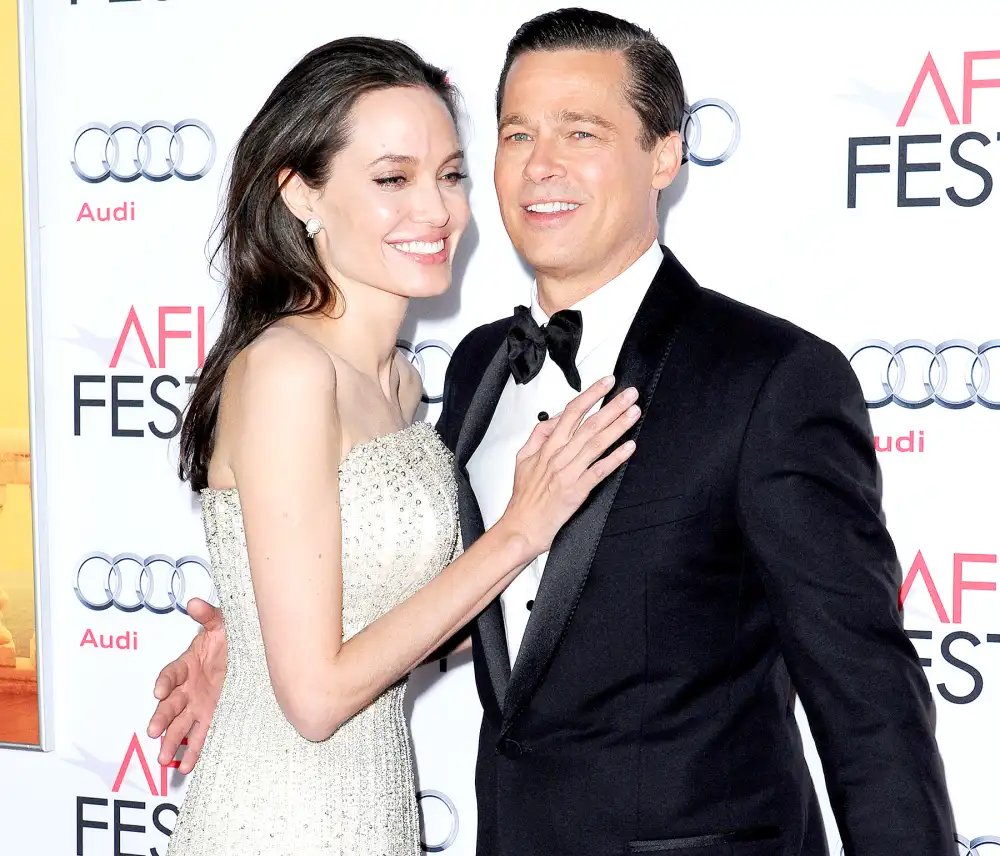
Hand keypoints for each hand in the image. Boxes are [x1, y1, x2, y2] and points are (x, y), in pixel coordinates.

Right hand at [146, 598, 226, 771]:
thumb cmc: (235, 639)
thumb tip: (195, 602)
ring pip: (179, 726)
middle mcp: (189, 689)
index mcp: (187, 665)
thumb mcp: (224, 625)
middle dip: (161, 718)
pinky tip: (186, 765)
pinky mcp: (211, 720)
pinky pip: (199, 737)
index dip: (164, 682)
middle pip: (170, 705)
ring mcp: (198, 706)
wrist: (258, 656)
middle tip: (154, 731)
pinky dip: (192, 751)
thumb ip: (209, 615)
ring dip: (169, 741)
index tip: (160, 692)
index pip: (171, 674)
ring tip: (163, 758)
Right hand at [500, 375, 638, 557]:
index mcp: (547, 447)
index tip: (606, 383)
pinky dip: (615, 458)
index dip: (590, 395)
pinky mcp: (577, 490)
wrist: (521, 527)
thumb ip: (539, 436)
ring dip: (618, 426)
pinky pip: (600, 470)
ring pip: (596, 443)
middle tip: (630, 394)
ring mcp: (569, 473)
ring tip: (633, 413)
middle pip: (589, 424)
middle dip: (611, 406)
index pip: (571, 413)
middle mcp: (559, 456)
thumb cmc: (524, 498)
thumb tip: (554, 418)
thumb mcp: (523, 459)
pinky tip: (629, 448)